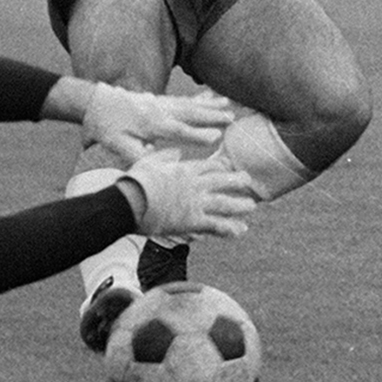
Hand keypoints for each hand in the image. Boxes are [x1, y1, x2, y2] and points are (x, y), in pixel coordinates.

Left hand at [82, 83, 234, 163]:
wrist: (93, 102)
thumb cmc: (105, 128)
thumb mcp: (117, 146)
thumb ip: (140, 156)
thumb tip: (162, 163)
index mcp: (150, 124)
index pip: (179, 130)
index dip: (197, 134)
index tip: (217, 137)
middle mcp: (158, 110)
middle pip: (189, 112)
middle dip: (212, 115)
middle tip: (233, 118)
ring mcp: (159, 102)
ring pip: (189, 103)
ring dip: (210, 104)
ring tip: (229, 104)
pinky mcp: (158, 99)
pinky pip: (183, 98)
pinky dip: (199, 97)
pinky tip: (211, 96)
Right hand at [120, 156, 257, 238]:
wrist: (130, 202)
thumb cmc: (135, 181)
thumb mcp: (149, 161)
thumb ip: (165, 155)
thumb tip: (177, 150)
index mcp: (185, 169)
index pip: (209, 165)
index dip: (221, 165)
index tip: (229, 166)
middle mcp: (195, 185)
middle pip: (223, 181)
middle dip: (238, 181)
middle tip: (248, 181)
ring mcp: (196, 203)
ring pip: (225, 203)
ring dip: (240, 205)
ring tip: (251, 206)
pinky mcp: (193, 221)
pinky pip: (216, 225)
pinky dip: (229, 228)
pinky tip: (239, 231)